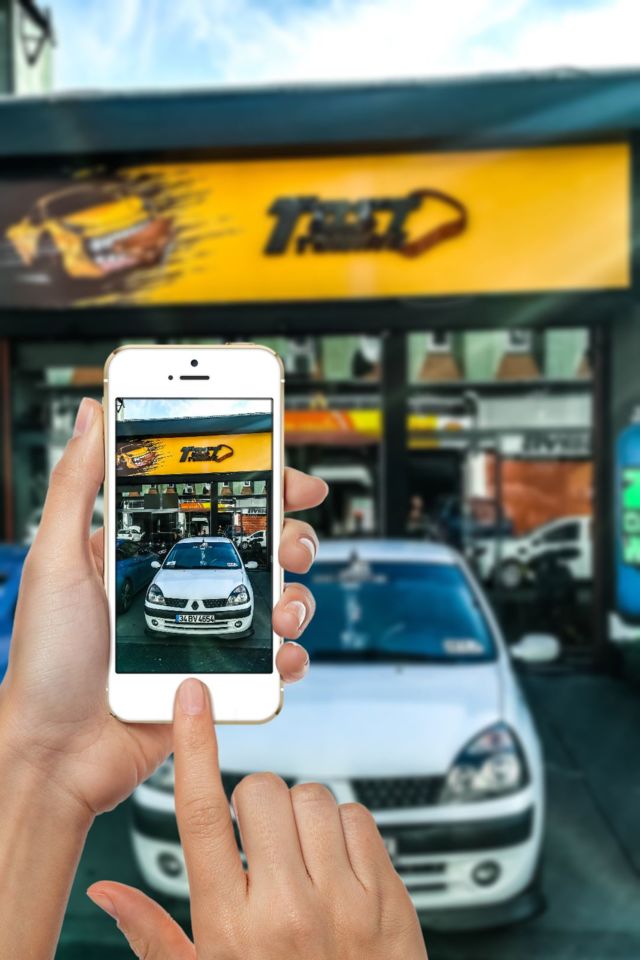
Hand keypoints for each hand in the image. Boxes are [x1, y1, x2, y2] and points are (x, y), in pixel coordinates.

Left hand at [0, 398, 326, 817]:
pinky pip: (273, 659)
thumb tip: (92, 412)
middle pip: (260, 546)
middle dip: (290, 538)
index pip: (214, 502)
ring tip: (281, 609)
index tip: (289, 474)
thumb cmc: (47, 660)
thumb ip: (76, 483)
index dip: (260, 484)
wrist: (57, 754)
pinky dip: (291, 654)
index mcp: (148, 550)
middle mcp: (184, 585)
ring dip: (297, 596)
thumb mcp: (54, 558)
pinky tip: (282, 654)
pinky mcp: (221, 676)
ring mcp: (206, 631)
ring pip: (277, 597)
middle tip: (291, 545)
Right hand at [88, 679, 427, 959]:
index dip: (194, 747)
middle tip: (258, 839)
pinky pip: (359, 816)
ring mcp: (344, 900)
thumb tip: (108, 893)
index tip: (192, 702)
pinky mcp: (388, 896)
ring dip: (300, 813)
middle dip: (255, 800)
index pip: (201, 816)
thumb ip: (155, 936)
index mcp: (231, 928)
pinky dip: (344, 827)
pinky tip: (335, 864)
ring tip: (299, 856)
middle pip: (262, 791)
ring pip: (314, 797)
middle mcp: (287, 908)